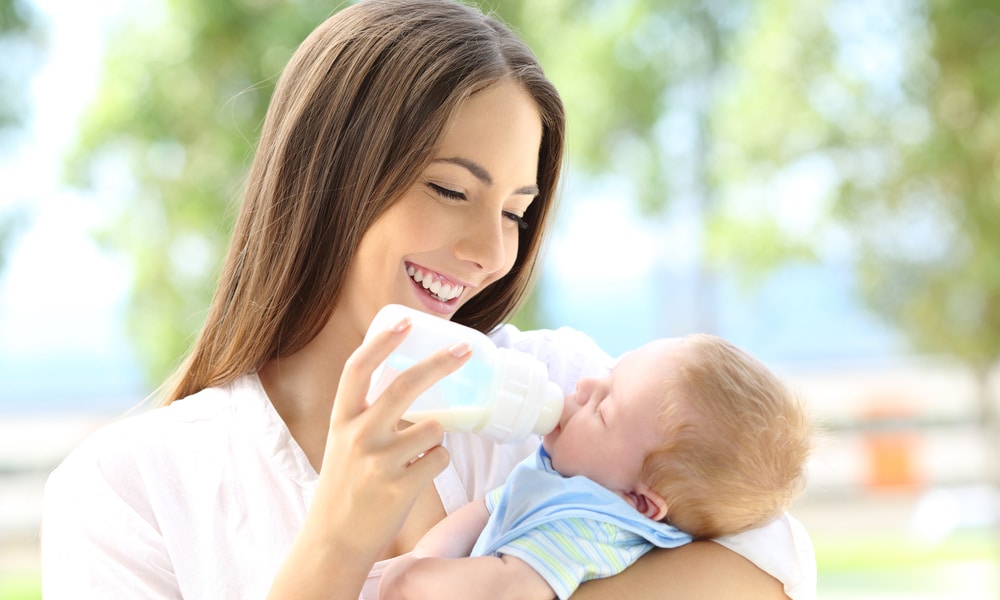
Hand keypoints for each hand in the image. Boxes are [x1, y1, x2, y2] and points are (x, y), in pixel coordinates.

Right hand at [269, 316, 472, 599]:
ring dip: (435, 436)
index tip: (403, 322)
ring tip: (415, 455)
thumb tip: (414, 387)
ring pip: (433, 427)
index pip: (357, 369)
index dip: (381, 342)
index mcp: (341, 420)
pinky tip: (417, 474)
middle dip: (440, 364)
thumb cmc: (345, 487)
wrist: (333, 541)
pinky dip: (437, 461)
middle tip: (465, 351)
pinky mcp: (400, 486)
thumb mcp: (344, 443)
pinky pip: (439, 458)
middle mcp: (357, 435)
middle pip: (405, 386)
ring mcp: (378, 461)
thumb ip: (370, 416)